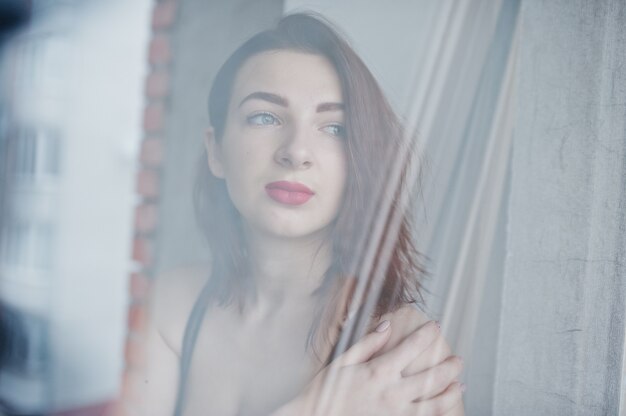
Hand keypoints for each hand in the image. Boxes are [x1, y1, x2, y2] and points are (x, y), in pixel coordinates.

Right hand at [297, 320, 463, 415]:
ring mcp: (396, 413)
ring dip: (451, 393)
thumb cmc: (326, 392)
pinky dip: (437, 414)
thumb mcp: (343, 361)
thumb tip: (387, 324)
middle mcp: (392, 393)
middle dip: (449, 366)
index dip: (427, 334)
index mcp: (379, 372)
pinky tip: (444, 409)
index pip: (412, 347)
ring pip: (434, 404)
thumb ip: (368, 343)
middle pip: (432, 377)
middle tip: (458, 359)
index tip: (435, 326)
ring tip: (460, 385)